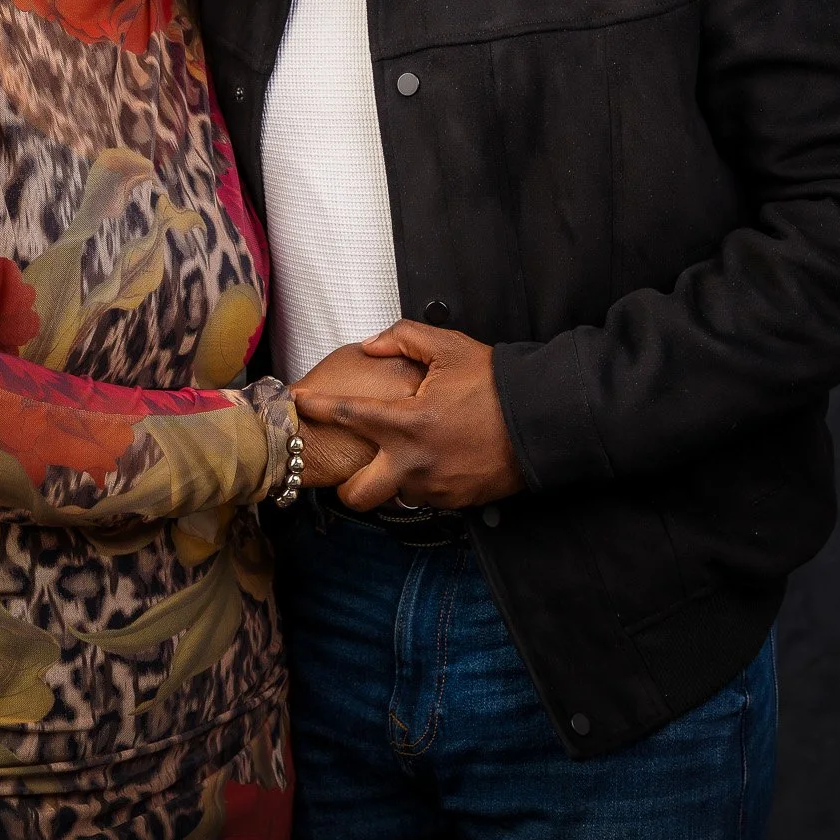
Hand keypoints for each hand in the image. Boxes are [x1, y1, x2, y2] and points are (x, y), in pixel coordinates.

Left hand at [293, 321, 524, 512]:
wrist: (542, 422)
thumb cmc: (495, 384)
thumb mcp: (449, 348)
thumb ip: (403, 338)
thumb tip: (371, 345)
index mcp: (406, 422)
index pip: (345, 415)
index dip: (315, 407)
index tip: (297, 404)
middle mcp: (412, 463)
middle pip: (356, 495)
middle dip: (346, 483)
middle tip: (353, 462)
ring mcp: (434, 488)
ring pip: (393, 497)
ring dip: (391, 481)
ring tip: (402, 457)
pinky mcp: (455, 501)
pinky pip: (425, 498)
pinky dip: (423, 482)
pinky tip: (436, 460)